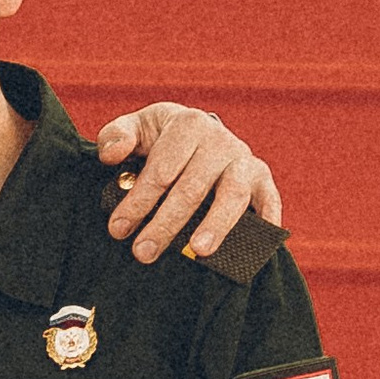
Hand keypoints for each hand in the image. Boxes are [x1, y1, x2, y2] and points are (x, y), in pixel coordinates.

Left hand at [97, 104, 282, 264]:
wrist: (197, 134)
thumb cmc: (160, 139)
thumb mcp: (136, 129)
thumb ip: (116, 136)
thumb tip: (111, 156)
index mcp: (188, 125)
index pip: (161, 170)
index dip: (138, 201)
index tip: (118, 229)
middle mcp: (220, 141)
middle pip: (192, 188)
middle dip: (165, 224)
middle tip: (143, 253)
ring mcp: (243, 161)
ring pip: (232, 195)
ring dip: (216, 224)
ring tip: (198, 251)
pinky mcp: (262, 179)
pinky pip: (269, 200)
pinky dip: (266, 219)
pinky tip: (257, 245)